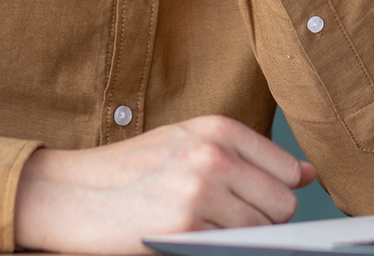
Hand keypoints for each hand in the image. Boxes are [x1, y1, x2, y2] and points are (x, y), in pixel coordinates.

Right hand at [12, 115, 318, 253]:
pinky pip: (231, 246)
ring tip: (198, 227)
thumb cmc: (128, 172)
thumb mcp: (187, 145)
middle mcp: (213, 154)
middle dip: (262, 220)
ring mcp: (200, 191)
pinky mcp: (184, 226)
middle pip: (282, 205)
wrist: (67, 194)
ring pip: (261, 231)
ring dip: (237, 237)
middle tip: (220, 220)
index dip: (275, 195)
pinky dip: (215, 247)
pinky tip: (186, 237)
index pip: (288, 172)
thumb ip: (248, 156)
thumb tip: (307, 174)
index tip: (255, 204)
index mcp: (218, 129)